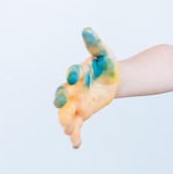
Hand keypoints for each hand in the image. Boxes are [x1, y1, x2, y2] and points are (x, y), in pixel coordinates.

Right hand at [54, 28, 119, 147]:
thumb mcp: (103, 53)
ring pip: (65, 113)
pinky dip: (74, 135)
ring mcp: (76, 102)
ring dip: (64, 121)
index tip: (78, 74)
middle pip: (61, 95)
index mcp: (78, 73)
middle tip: (60, 102)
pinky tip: (76, 144)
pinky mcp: (82, 113)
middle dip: (60, 98)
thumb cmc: (105, 64)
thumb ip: (94, 43)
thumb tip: (87, 29)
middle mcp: (72, 89)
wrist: (112, 79)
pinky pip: (76, 125)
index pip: (73, 74)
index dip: (74, 73)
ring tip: (67, 129)